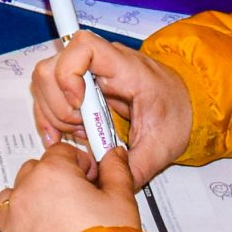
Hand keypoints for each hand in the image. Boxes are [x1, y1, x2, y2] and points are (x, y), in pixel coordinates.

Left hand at [0, 143, 138, 231]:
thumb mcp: (122, 201)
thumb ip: (116, 171)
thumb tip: (114, 156)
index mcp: (52, 174)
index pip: (62, 152)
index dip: (81, 165)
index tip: (92, 181)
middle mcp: (25, 193)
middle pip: (34, 171)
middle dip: (55, 181)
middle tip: (78, 203)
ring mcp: (10, 223)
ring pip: (11, 199)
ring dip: (28, 203)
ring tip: (54, 223)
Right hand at [30, 31, 194, 186]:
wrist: (186, 105)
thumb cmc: (176, 113)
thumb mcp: (161, 145)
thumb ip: (134, 167)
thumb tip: (110, 184)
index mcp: (125, 68)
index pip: (83, 47)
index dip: (70, 73)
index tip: (79, 103)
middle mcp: (100, 63)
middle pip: (52, 68)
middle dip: (60, 107)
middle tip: (83, 130)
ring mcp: (87, 72)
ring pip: (45, 81)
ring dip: (55, 114)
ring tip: (81, 133)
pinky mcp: (78, 83)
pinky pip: (48, 93)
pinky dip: (51, 116)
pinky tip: (68, 134)